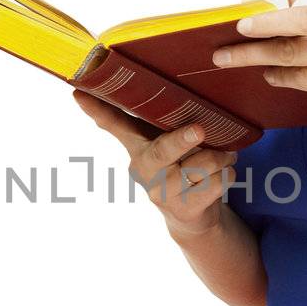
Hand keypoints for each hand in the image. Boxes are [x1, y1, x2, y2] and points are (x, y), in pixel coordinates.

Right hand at [71, 89, 238, 235]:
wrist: (192, 217)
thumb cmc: (177, 167)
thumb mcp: (161, 143)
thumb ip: (152, 120)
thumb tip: (123, 88)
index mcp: (137, 148)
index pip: (113, 124)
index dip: (97, 110)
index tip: (78, 93)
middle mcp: (145, 170)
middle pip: (163, 151)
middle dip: (182, 139)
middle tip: (199, 130)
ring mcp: (163, 193)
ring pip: (201, 166)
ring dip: (221, 156)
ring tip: (226, 153)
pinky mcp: (185, 210)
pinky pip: (217, 183)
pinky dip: (228, 175)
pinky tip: (224, 173)